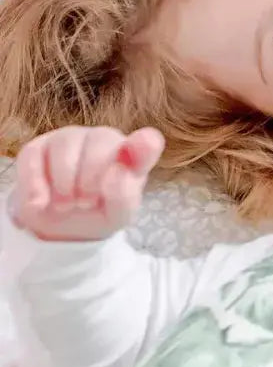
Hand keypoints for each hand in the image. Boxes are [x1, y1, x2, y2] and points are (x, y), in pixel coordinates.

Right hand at [9, 126, 164, 241]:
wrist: (61, 227)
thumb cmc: (99, 213)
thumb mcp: (117, 215)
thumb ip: (124, 196)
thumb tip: (118, 173)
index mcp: (132, 154)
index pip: (147, 142)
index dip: (143, 146)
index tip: (135, 158)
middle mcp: (103, 139)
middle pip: (100, 142)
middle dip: (91, 177)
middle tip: (86, 203)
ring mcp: (70, 139)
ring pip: (66, 143)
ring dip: (64, 181)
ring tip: (66, 205)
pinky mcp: (38, 148)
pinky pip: (33, 156)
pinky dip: (35, 184)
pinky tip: (39, 203)